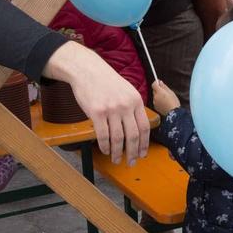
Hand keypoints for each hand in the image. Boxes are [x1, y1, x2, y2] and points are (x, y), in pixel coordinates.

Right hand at [45, 41, 147, 162]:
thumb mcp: (127, 90)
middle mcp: (126, 106)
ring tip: (116, 159)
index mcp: (136, 100)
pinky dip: (105, 146)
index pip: (145, 127)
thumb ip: (133, 107)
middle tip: (131, 162)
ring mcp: (111, 109)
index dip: (144, 144)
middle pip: (133, 136)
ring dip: (118, 152)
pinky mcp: (96, 112)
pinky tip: (106, 150)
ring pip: (118, 138)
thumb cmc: (106, 82)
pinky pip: (103, 135)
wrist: (87, 70)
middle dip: (133, 153)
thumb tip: (138, 128)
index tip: (142, 154)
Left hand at [150, 80, 179, 114]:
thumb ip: (164, 86)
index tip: (159, 82)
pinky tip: (164, 103)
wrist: (173, 113)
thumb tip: (160, 82)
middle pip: (154, 90)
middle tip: (165, 92)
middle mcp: (155, 97)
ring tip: (165, 99)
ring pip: (155, 96)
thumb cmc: (173, 102)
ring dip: (158, 96)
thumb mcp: (171, 92)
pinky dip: (158, 101)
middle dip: (158, 90)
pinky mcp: (155, 107)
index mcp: (159, 92)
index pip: (153, 84)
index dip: (156, 82)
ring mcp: (154, 102)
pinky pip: (156, 101)